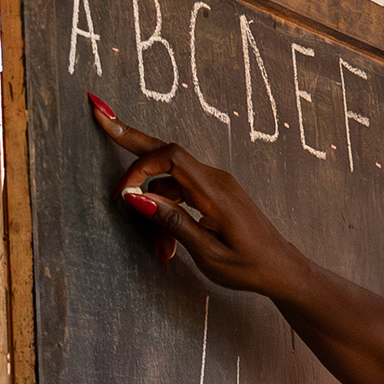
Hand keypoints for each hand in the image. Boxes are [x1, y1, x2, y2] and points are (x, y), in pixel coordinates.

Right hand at [90, 97, 312, 297]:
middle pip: (166, 150)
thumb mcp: (209, 253)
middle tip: (100, 114)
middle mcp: (215, 179)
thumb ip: (174, 223)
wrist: (282, 269)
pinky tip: (169, 245)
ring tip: (162, 251)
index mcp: (215, 191)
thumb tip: (138, 199)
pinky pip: (181, 194)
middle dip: (130, 137)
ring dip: (155, 210)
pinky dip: (168, 213)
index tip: (124, 195)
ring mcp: (214, 184)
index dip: (141, 168)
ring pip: (169, 182)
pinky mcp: (213, 194)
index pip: (171, 157)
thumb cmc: (250, 265)